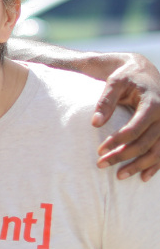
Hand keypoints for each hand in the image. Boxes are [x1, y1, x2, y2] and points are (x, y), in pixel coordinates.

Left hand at [93, 54, 159, 180]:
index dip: (117, 142)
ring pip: (157, 151)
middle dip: (123, 156)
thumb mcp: (114, 83)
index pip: (135, 129)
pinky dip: (155, 165)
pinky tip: (143, 177)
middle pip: (145, 143)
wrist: (143, 71)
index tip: (99, 151)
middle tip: (101, 165)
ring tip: (120, 176)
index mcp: (153, 104)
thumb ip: (105, 101)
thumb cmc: (126, 77)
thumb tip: (95, 124)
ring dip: (140, 166)